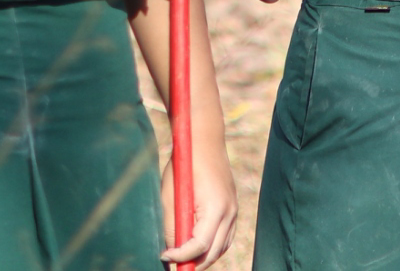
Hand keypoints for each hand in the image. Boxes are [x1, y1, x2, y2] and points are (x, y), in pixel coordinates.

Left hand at [160, 147, 238, 264]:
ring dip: (204, 257)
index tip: (165, 256)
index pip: (200, 246)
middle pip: (213, 252)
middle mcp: (229, 212)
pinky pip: (226, 237)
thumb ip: (172, 224)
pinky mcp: (233, 207)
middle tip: (173, 263)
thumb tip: (171, 249)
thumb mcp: (171, 195)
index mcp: (215, 208)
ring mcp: (234, 210)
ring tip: (184, 257)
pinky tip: (198, 246)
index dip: (181, 256)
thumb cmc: (184, 165)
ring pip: (221, 247)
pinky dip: (213, 246)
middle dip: (193, 263)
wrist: (204, 140)